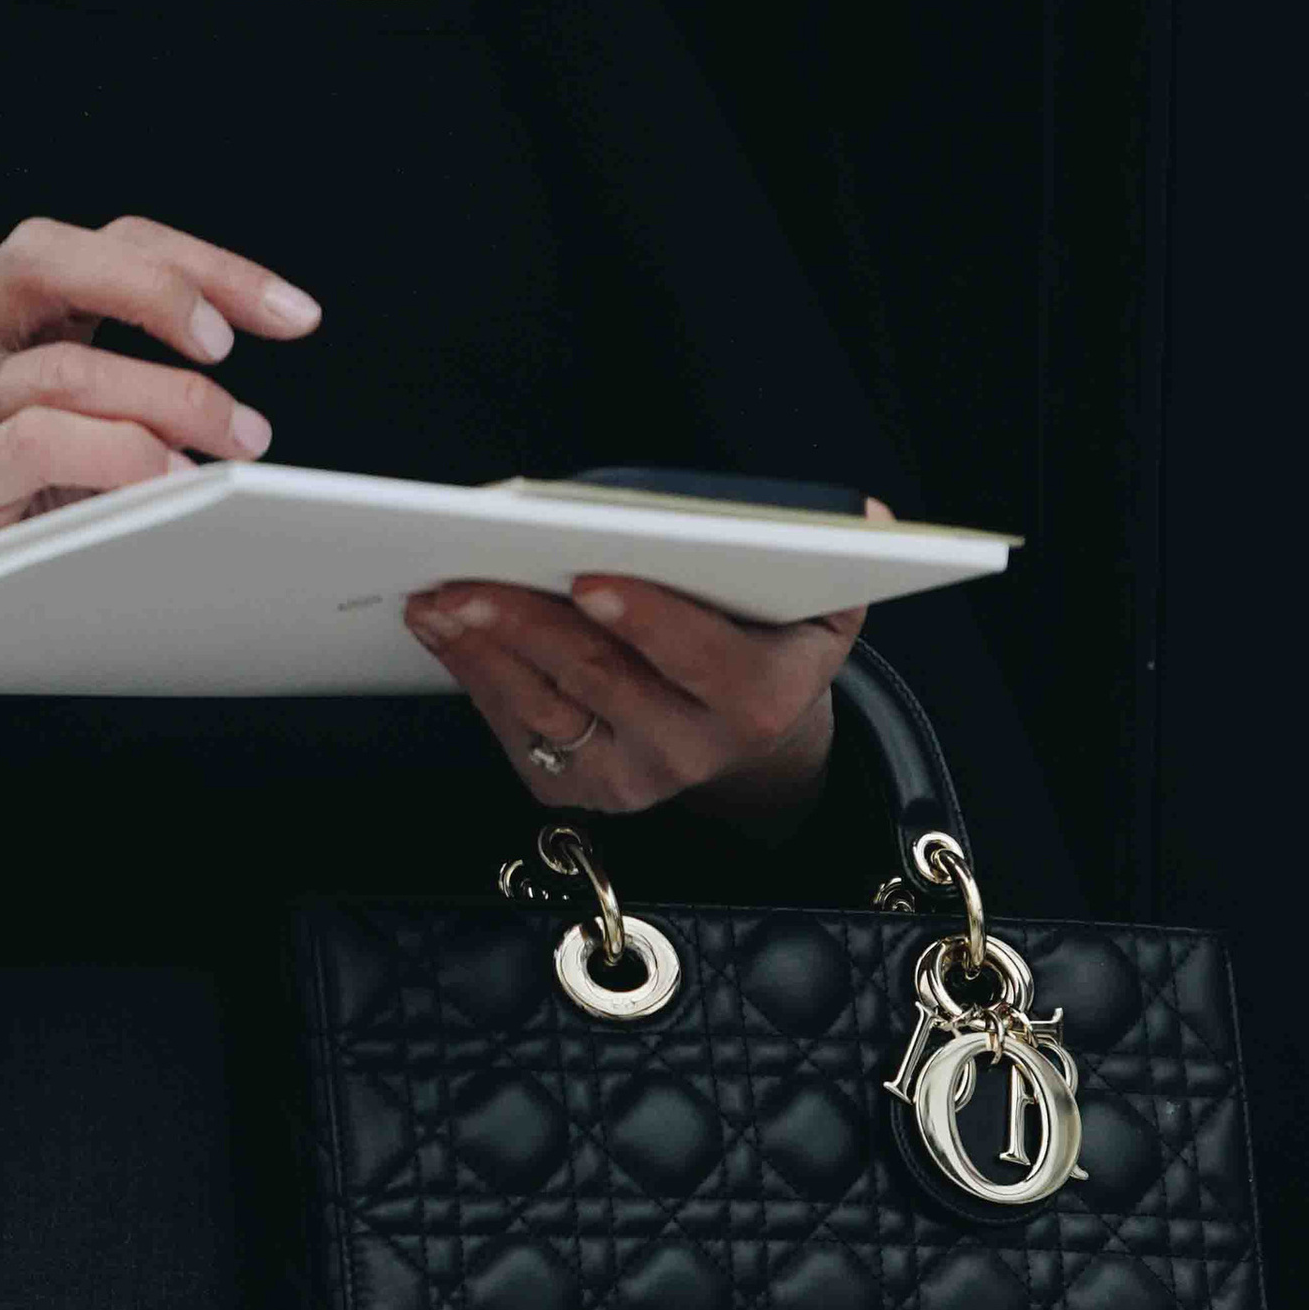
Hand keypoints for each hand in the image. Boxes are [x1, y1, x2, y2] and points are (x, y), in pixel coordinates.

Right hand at [0, 214, 319, 583]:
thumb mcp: (68, 435)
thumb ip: (133, 409)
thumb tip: (239, 427)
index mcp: (9, 319)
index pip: (108, 246)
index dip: (204, 265)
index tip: (295, 314)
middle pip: (53, 260)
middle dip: (160, 289)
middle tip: (229, 348)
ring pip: (63, 366)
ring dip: (168, 399)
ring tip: (236, 438)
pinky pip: (35, 444)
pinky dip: (117, 456)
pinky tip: (170, 482)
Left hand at [403, 507, 891, 822]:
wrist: (751, 736)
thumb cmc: (773, 644)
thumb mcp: (823, 608)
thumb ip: (842, 562)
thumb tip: (871, 518)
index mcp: (758, 701)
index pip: (701, 659)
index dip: (647, 619)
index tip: (591, 577)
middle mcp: (693, 752)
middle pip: (603, 680)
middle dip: (531, 625)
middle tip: (472, 578)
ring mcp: (632, 778)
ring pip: (547, 707)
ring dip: (483, 649)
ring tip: (437, 593)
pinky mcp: (580, 790)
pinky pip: (516, 731)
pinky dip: (473, 674)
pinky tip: (442, 626)